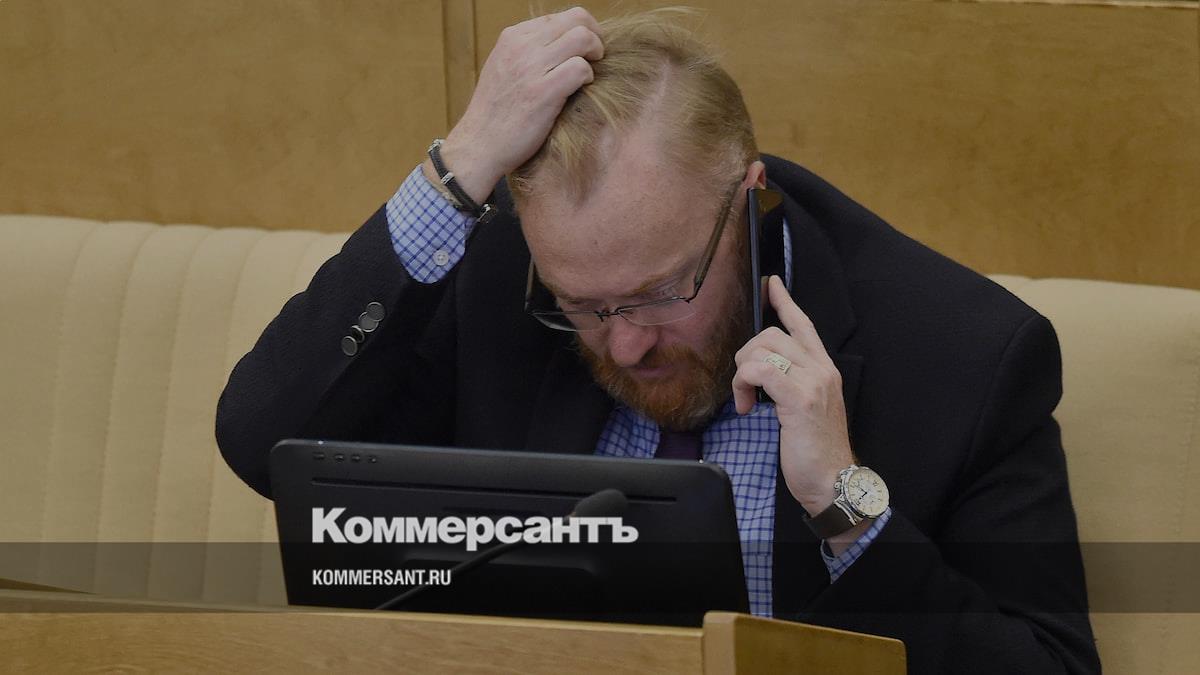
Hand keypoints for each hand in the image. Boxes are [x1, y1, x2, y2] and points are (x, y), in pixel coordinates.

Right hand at [430, 7, 603, 203]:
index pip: (559, 17)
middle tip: (596, 57)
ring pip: (582, 38)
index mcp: (512, 37)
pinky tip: (581, 89)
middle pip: (576, 19)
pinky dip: (588, 77)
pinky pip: (581, 68)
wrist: (479, 145)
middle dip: (595, 36)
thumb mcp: (503, 68)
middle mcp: (521, 46)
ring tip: (590, 72)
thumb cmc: (496, 113)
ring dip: (595, 54)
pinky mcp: (543, 92)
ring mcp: (531, 67)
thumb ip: (527, 52)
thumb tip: (561, 43)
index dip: (579, 30)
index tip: (584, 50)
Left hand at [732, 275, 854, 516]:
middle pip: (772, 334)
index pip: (803, 324)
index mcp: (824, 369)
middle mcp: (822, 369)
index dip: (784, 301)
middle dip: (747, 355)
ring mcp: (813, 381)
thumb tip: (763, 369)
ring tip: (746, 400)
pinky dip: (744, 384)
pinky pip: (760, 371)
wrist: (832, 480)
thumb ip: (791, 383)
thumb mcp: (806, 408)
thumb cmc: (815, 449)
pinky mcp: (800, 398)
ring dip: (743, 373)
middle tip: (745, 386)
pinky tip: (746, 406)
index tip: (771, 284)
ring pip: (763, 350)